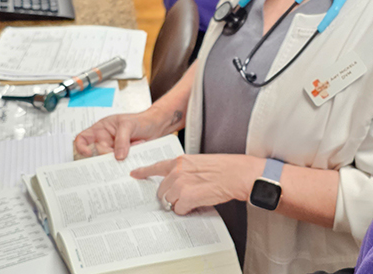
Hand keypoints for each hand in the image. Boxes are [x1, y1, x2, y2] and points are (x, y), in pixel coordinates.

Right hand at [74, 107, 167, 159]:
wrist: (156, 126)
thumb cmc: (140, 120)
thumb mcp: (129, 125)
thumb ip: (122, 140)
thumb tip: (118, 157)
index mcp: (101, 129)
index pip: (83, 138)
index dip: (81, 146)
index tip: (88, 153)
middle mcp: (105, 140)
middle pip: (98, 153)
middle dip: (110, 154)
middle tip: (121, 155)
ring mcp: (114, 150)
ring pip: (110, 160)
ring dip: (123, 157)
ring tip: (135, 147)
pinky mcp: (123, 158)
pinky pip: (120, 165)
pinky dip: (128, 161)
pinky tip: (137, 150)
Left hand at [131, 154, 264, 214]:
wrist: (237, 174)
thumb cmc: (224, 168)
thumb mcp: (199, 163)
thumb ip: (184, 170)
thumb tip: (176, 185)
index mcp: (180, 161)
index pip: (157, 166)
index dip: (144, 171)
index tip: (134, 174)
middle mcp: (177, 171)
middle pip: (162, 191)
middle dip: (169, 197)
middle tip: (183, 197)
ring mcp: (181, 184)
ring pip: (169, 202)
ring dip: (179, 204)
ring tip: (195, 198)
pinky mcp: (188, 197)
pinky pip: (180, 210)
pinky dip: (188, 210)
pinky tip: (199, 203)